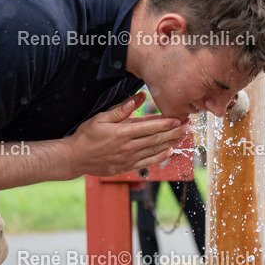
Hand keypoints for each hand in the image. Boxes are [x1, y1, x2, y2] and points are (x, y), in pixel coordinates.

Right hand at [64, 92, 183, 176]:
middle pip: (156, 139)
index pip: (150, 127)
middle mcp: (128, 147)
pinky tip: (169, 152)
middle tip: (188, 127)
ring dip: (171, 143)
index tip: (179, 118)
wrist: (76, 158)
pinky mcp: (127, 167)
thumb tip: (139, 98)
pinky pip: (148, 162)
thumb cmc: (87, 135)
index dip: (166, 123)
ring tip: (183, 137)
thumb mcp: (100, 118)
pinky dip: (160, 157)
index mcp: (123, 133)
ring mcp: (129, 159)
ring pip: (155, 150)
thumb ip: (121, 109)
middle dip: (174, 132)